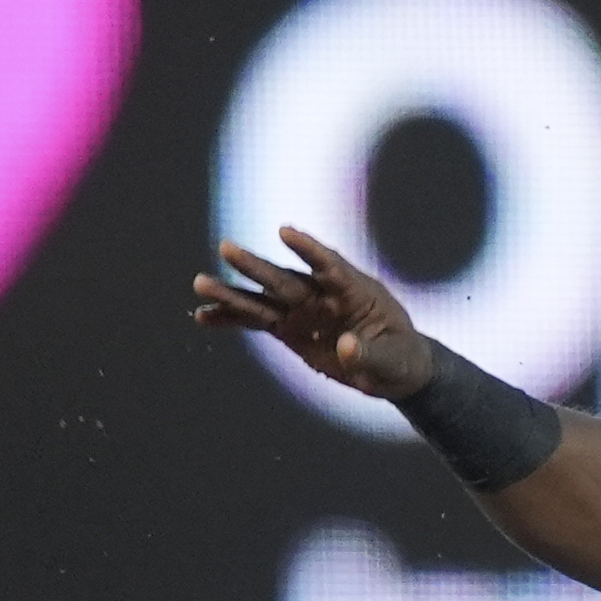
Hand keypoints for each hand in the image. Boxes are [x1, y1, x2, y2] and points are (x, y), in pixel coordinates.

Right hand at [191, 228, 435, 399]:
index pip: (330, 264)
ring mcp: (303, 311)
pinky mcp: (289, 329)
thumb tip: (346, 348)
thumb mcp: (394, 360)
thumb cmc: (400, 357)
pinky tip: (204, 316)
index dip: (308, 249)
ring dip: (232, 292)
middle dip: (256, 265)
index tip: (285, 231)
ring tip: (200, 283)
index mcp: (354, 291)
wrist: (392, 369)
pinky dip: (231, 320)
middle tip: (226, 248)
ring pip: (262, 298)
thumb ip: (370, 354)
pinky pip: (256, 321)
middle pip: (285, 278)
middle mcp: (322, 294)